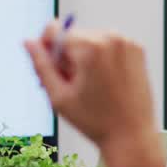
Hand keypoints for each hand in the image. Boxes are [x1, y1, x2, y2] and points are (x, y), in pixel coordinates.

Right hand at [25, 21, 163, 166]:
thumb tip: (29, 42)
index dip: (46, 49)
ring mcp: (127, 43)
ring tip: (90, 86)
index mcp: (91, 47)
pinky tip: (104, 82)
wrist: (132, 135)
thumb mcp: (59, 96)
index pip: (55, 31)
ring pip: (91, 41)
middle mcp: (111, 38)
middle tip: (72, 85)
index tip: (51, 68)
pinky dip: (103, 59)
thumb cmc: (97, 121)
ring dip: (85, 57)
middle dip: (67, 57)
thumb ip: (41, 65)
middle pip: (74, 37)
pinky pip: (109, 46)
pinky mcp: (138, 50)